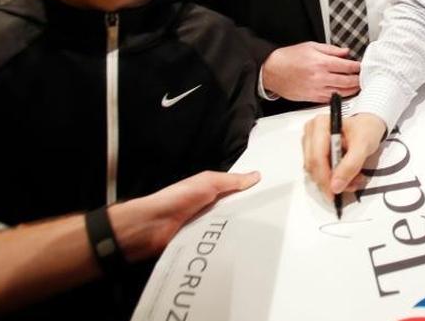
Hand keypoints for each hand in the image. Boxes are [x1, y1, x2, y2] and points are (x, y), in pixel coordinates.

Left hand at [109, 170, 259, 261]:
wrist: (150, 226)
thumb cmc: (177, 198)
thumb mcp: (207, 182)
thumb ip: (231, 181)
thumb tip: (256, 175)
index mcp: (212, 192)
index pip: (237, 192)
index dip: (252, 193)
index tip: (274, 197)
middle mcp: (210, 209)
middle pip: (236, 212)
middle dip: (250, 215)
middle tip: (274, 220)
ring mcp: (205, 227)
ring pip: (229, 229)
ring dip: (239, 232)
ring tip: (261, 237)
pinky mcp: (200, 244)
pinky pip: (218, 245)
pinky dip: (226, 246)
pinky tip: (241, 249)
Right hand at [262, 42, 360, 102]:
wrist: (272, 70)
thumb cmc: (289, 58)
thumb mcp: (311, 46)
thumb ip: (331, 50)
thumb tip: (345, 52)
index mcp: (321, 62)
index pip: (347, 66)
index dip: (357, 67)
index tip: (361, 66)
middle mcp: (320, 77)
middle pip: (347, 81)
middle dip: (358, 80)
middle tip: (363, 78)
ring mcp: (316, 89)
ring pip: (341, 92)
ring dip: (352, 90)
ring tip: (357, 86)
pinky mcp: (312, 97)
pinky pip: (330, 99)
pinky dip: (339, 96)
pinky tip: (344, 93)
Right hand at [302, 112, 387, 199]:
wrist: (368, 126)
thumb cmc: (366, 130)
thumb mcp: (363, 145)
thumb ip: (350, 165)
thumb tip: (335, 186)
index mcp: (320, 125)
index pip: (316, 157)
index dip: (324, 177)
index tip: (334, 192)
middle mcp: (311, 133)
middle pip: (312, 165)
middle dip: (330, 181)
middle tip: (349, 187)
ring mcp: (310, 143)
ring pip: (314, 171)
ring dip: (333, 181)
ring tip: (354, 180)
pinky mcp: (313, 153)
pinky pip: (318, 172)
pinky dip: (334, 179)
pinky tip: (348, 177)